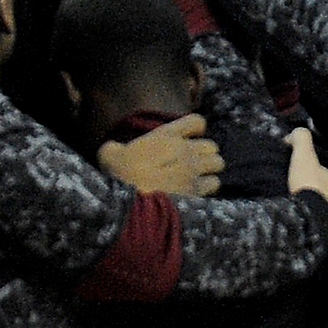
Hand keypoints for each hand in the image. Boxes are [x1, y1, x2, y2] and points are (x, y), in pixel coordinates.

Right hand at [99, 114, 222, 195]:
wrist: (130, 205)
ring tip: (198, 177)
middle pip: (211, 145)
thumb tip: (112, 149)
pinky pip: (215, 183)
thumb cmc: (118, 177)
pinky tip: (197, 192)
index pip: (197, 122)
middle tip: (192, 163)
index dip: (196, 129)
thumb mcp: (109, 154)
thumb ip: (115, 147)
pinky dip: (208, 187)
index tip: (189, 137)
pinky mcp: (197, 191)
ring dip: (210, 170)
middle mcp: (184, 150)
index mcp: (166, 136)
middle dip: (205, 154)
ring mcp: (193, 170)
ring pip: (218, 163)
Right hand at [286, 127, 327, 217]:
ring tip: (301, 207)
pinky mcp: (326, 231)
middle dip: (319, 192)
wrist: (308, 218)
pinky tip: (302, 220)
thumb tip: (295, 133)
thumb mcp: (303, 156)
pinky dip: (312, 221)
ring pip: (326, 209)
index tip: (306, 173)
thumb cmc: (309, 186)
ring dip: (316, 208)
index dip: (319, 172)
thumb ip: (301, 139)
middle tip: (303, 191)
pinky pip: (319, 223)